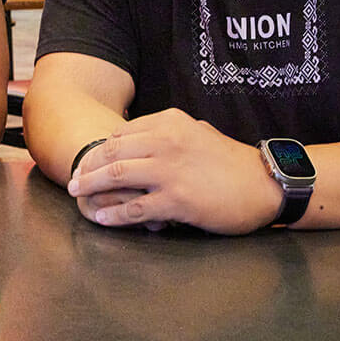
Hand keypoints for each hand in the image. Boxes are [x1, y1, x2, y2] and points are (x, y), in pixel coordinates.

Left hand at [66, 109, 283, 233]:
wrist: (266, 184)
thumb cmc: (233, 162)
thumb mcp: (199, 132)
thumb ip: (170, 133)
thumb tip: (140, 139)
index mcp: (171, 122)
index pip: (122, 134)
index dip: (100, 150)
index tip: (88, 162)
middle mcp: (167, 141)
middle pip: (112, 153)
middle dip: (87, 167)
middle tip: (73, 180)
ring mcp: (170, 171)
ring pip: (117, 176)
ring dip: (91, 187)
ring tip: (77, 196)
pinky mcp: (177, 200)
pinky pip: (135, 209)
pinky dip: (113, 215)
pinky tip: (101, 218)